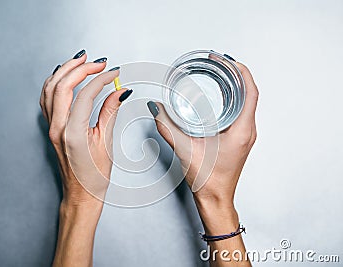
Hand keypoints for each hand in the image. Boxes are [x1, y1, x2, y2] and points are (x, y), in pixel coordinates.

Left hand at [40, 52, 130, 207]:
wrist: (81, 194)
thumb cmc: (93, 177)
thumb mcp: (106, 143)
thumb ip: (110, 112)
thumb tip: (119, 92)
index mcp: (73, 133)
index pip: (85, 94)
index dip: (101, 79)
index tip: (114, 73)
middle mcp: (57, 128)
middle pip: (62, 86)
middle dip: (80, 68)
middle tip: (98, 62)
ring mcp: (51, 128)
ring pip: (50, 89)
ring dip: (65, 71)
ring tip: (81, 61)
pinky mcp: (51, 128)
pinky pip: (47, 98)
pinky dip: (55, 83)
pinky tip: (64, 76)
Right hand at [149, 58, 256, 265]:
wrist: (216, 199)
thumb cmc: (209, 181)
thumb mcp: (185, 150)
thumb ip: (167, 128)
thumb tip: (156, 109)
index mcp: (241, 130)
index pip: (251, 92)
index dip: (241, 72)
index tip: (229, 60)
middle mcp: (248, 131)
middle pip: (250, 93)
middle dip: (236, 74)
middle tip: (220, 63)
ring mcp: (245, 135)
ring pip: (247, 102)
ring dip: (236, 86)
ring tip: (220, 74)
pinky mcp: (240, 139)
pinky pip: (242, 112)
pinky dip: (233, 99)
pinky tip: (219, 97)